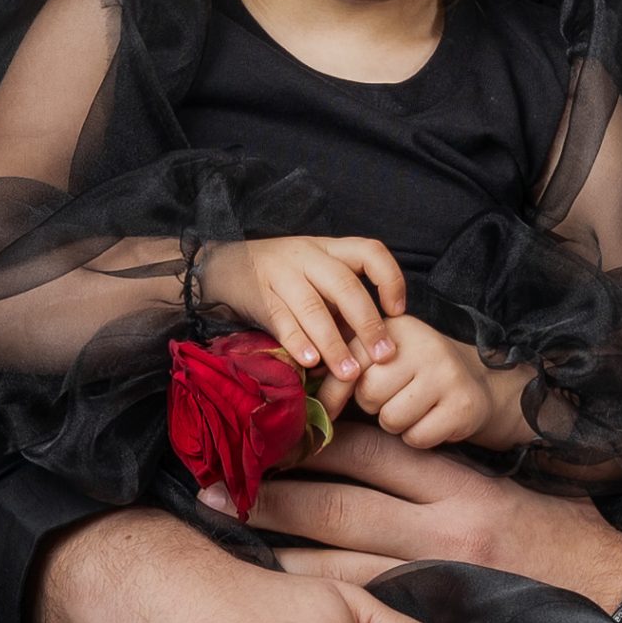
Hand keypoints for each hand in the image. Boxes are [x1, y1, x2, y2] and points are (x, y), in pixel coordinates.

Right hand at [200, 235, 404, 381]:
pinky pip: (282, 320)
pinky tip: (311, 363)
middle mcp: (309, 258)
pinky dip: (298, 343)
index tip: (398, 312)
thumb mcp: (317, 274)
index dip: (390, 279)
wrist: (224, 266)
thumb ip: (342, 300)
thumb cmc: (285, 277)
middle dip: (367, 323)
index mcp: (331, 249)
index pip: (370, 251)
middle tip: (384, 355)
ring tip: (349, 373)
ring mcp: (282, 275)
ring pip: (313, 308)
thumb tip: (375, 342)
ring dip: (334, 344)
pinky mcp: (259, 296)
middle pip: (344, 286)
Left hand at [245, 422, 621, 597]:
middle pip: (340, 502)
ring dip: (278, 549)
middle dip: (273, 494)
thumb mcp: (507, 486)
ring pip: (338, 560)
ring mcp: (439, 576)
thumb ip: (447, 474)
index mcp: (462, 481)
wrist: (615, 594)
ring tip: (225, 539)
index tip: (265, 432)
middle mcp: (445, 523)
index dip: (315, 439)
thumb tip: (378, 450)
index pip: (376, 447)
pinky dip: (314, 597)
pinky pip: (360, 607)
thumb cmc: (564, 535)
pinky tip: (276, 596)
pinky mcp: (436, 619)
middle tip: (209, 490)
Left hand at [334, 314, 513, 449]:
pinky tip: (431, 420)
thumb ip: (349, 363)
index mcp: (399, 328)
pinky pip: (416, 437)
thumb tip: (302, 395)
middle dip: (374, 406)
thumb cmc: (416, 375)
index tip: (328, 410)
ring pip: (391, 419)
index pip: (352, 360)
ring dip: (396, 424)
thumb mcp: (387, 357)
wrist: (477, 385)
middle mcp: (426, 345)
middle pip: (370, 393)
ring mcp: (447, 374)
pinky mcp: (462, 405)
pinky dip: (419, 437)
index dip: (334, 391)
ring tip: (414, 408)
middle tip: (394, 399)